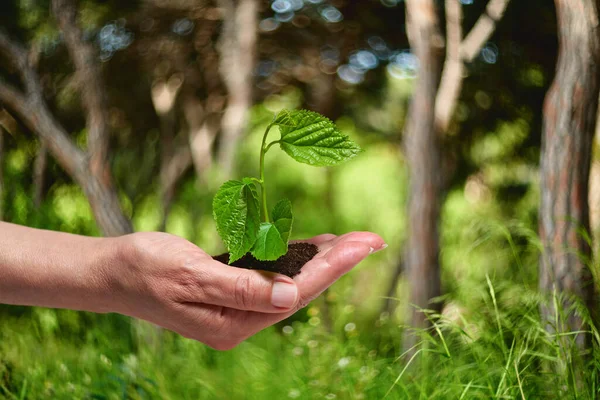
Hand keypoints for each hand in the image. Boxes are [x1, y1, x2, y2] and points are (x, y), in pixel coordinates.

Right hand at [108, 231, 384, 349]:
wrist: (113, 273)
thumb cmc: (145, 268)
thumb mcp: (190, 273)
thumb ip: (241, 287)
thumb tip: (291, 295)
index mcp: (231, 322)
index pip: (296, 293)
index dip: (333, 267)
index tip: (364, 244)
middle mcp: (240, 322)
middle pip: (301, 291)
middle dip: (338, 263)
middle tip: (372, 239)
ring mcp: (236, 311)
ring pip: (290, 285)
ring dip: (321, 263)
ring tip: (352, 242)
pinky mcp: (232, 296)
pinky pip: (273, 279)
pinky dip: (294, 262)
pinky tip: (312, 249)